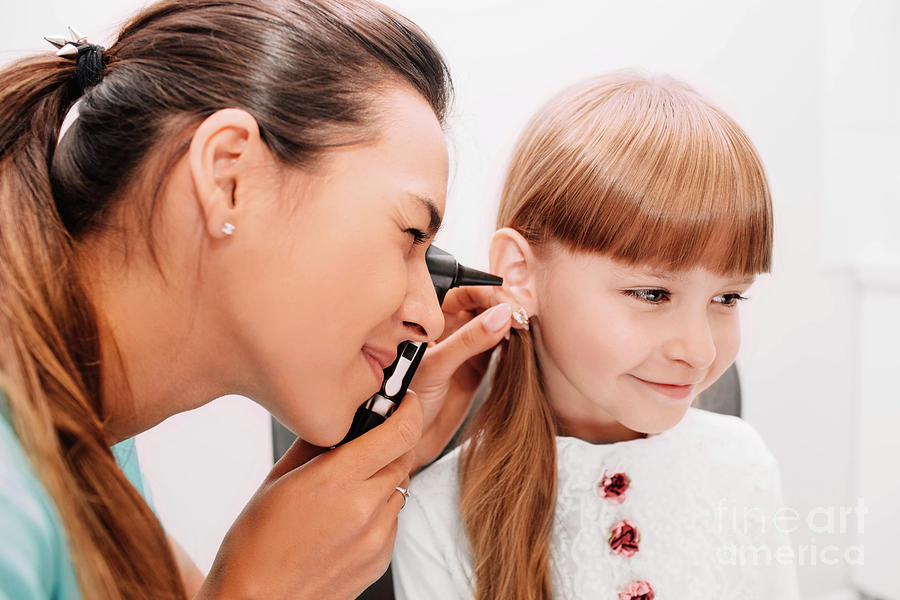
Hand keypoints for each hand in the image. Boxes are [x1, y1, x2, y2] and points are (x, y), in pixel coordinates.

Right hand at [195, 392, 422, 599]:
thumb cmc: (255, 545)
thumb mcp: (277, 479)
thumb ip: (315, 445)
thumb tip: (338, 421)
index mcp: (337, 479)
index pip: (400, 433)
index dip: (409, 411)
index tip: (405, 402)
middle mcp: (364, 507)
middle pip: (404, 458)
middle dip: (392, 445)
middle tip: (366, 447)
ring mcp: (376, 538)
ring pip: (400, 489)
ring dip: (383, 480)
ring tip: (346, 491)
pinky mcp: (381, 560)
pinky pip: (392, 521)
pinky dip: (378, 511)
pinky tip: (345, 520)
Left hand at [407, 286, 511, 467]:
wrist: (407, 439)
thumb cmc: (405, 400)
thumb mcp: (435, 366)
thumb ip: (467, 341)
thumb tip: (502, 315)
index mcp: (431, 317)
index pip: (467, 292)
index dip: (491, 294)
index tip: (510, 306)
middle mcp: (449, 326)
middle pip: (485, 303)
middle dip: (506, 306)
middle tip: (522, 318)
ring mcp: (465, 345)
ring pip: (495, 323)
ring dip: (512, 324)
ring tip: (524, 331)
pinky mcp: (478, 366)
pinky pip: (500, 347)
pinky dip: (513, 344)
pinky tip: (519, 346)